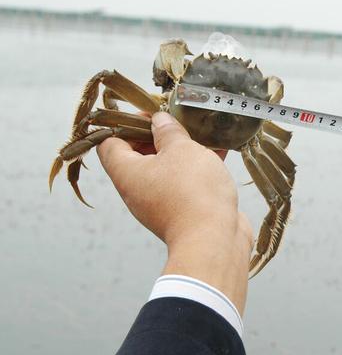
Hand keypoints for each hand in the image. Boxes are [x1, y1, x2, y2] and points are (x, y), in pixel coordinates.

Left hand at [97, 112, 252, 313]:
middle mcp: (138, 190)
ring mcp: (161, 203)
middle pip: (139, 155)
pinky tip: (219, 153)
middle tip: (179, 122)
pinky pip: (186, 183)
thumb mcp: (181, 149)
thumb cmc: (192, 192)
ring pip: (167, 169)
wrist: (215, 241)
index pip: (109, 142)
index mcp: (127, 172)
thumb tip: (160, 121)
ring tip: (202, 134)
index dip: (126, 123)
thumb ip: (169, 131)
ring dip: (182, 151)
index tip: (150, 114)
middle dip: (159, 136)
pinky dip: (199, 167)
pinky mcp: (184, 211)